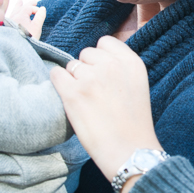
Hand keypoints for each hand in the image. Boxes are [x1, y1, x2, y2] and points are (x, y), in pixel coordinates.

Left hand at [9, 0, 46, 38]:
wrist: (14, 48)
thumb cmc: (27, 38)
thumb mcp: (36, 27)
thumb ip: (40, 16)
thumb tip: (42, 8)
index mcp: (21, 15)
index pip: (29, 8)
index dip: (36, 9)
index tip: (42, 14)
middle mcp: (13, 16)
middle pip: (21, 7)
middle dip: (29, 4)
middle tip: (35, 1)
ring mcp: (8, 22)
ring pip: (14, 11)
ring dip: (19, 6)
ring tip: (20, 2)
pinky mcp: (6, 27)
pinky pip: (10, 16)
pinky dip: (14, 13)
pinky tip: (13, 14)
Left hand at [51, 36, 162, 192]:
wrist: (130, 151)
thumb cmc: (134, 123)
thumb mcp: (137, 84)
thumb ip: (120, 67)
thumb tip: (96, 59)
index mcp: (131, 62)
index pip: (105, 42)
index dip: (100, 57)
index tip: (101, 72)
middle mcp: (111, 65)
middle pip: (86, 53)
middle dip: (87, 68)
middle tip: (94, 91)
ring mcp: (91, 78)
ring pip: (71, 66)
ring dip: (74, 80)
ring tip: (86, 101)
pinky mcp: (73, 93)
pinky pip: (56, 75)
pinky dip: (58, 84)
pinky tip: (68, 98)